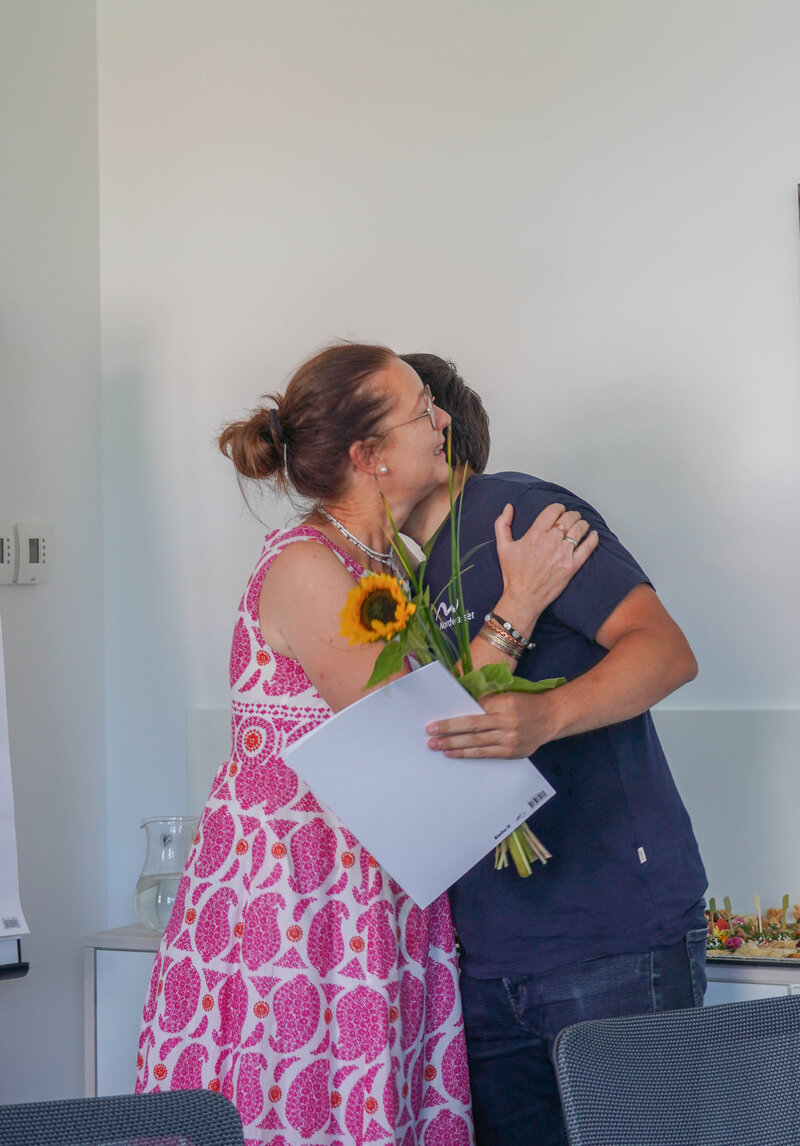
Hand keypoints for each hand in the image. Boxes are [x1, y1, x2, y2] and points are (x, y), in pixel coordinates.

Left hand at [426, 691, 553, 758]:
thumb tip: (460, 709)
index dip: (453, 719)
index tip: (435, 723)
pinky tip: (453, 754)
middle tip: (430, 735)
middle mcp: (506, 722)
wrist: (550, 718)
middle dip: (448, 732)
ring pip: (476, 743)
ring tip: (436, 746)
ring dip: (454, 745)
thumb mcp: (507, 697)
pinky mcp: (510, 752)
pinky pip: (485, 754)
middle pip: (472, 728)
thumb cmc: (524, 704)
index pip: (473, 712)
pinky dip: (467, 754)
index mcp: (503, 705)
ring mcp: (509, 739)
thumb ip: (486, 703)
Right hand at [494, 502, 597, 626]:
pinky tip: (593, 535)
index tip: (560, 509)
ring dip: (582, 523)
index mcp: (535, 535)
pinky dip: (593, 538)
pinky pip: (587, 547)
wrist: (523, 597)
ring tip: (582, 524)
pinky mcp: (572, 566)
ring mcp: (562, 554)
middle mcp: (550, 542)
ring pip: (579, 530)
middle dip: (572, 514)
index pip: (553, 511)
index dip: (558, 507)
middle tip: (573, 516)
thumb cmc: (513, 574)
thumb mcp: (502, 547)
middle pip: (568, 518)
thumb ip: (502, 524)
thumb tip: (508, 507)